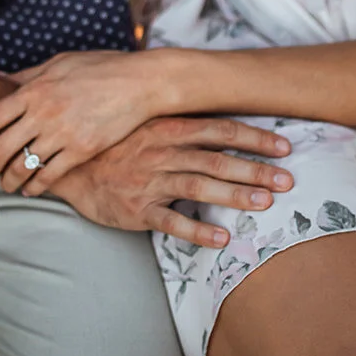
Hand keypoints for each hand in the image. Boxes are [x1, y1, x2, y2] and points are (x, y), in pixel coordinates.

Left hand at [0, 49, 174, 191]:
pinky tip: (31, 190)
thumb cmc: (101, 67)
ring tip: (5, 186)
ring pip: (23, 166)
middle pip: (0, 148)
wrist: (141, 83)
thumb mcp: (59, 63)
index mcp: (34, 89)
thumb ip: (25, 75)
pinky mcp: (83, 149)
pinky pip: (50, 175)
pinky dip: (36, 187)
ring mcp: (63, 132)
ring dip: (8, 181)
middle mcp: (44, 112)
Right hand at [48, 115, 293, 248]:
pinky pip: (170, 221)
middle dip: (255, 169)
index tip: (284, 146)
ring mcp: (149, 180)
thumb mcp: (146, 123)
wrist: (68, 166)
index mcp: (167, 127)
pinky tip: (221, 237)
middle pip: (216, 158)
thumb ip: (181, 123)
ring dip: (234, 194)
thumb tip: (221, 118)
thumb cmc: (115, 144)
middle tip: (287, 180)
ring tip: (264, 204)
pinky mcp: (136, 209)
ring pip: (199, 186)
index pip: (219, 128)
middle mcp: (161, 151)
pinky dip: (197, 229)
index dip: (253, 137)